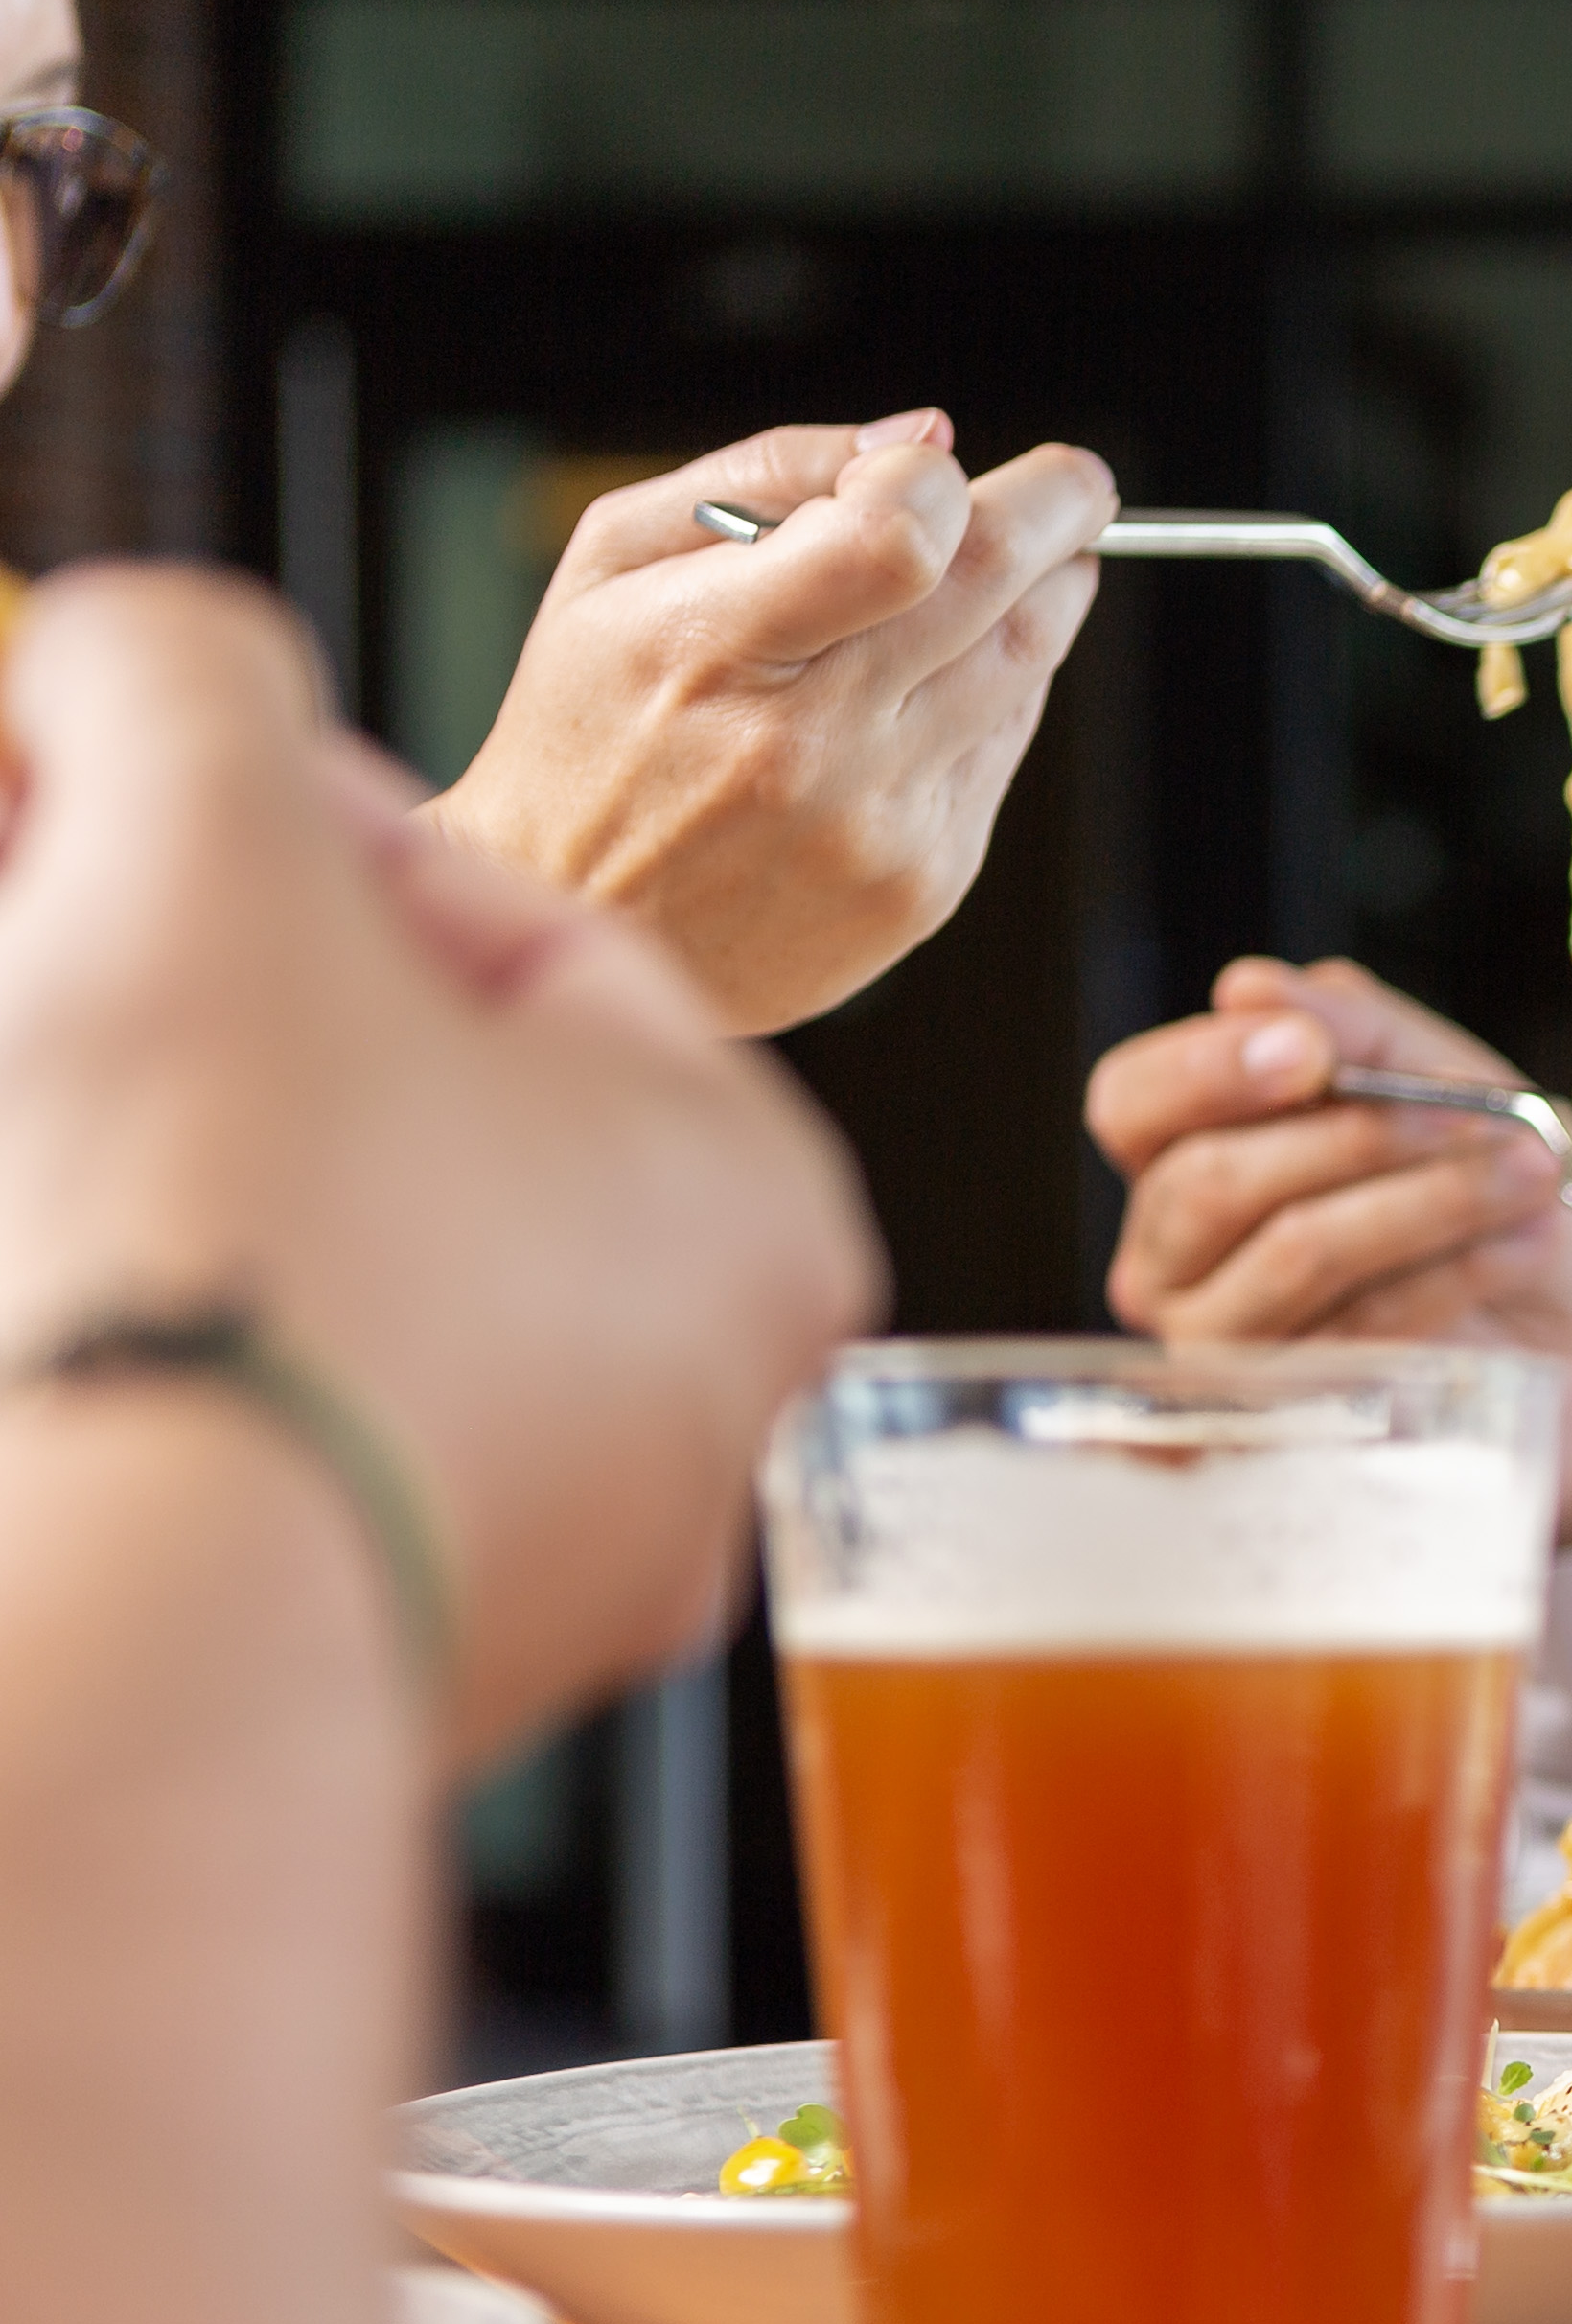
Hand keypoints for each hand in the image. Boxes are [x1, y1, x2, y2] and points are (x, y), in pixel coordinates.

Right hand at [0, 570, 880, 1763]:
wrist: (131, 1637)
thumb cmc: (232, 1246)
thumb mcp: (199, 846)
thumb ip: (183, 686)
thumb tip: (147, 657)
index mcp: (749, 1205)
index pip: (508, 933)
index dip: (277, 826)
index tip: (115, 789)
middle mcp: (698, 1406)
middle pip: (406, 1112)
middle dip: (191, 995)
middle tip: (45, 918)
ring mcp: (551, 1562)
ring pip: (326, 1275)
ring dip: (151, 1153)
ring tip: (41, 1094)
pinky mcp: (385, 1665)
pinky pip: (265, 1430)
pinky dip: (155, 1328)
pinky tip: (58, 1285)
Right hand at [421, 414, 1114, 1036]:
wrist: (583, 917)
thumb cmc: (589, 726)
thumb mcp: (615, 561)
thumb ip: (770, 472)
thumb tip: (925, 436)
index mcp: (713, 647)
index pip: (898, 539)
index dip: (942, 481)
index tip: (947, 462)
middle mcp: (809, 745)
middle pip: (992, 592)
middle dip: (1057, 511)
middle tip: (1076, 483)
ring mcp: (879, 822)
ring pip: (1021, 669)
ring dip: (1050, 595)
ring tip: (1039, 559)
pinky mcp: (923, 881)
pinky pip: (1003, 749)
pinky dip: (1005, 687)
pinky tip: (962, 664)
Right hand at [1083, 958, 1571, 1547]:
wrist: (1556, 1325)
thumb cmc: (1470, 1185)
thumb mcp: (1433, 1076)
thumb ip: (1350, 1028)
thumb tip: (1247, 989)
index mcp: (1177, 1154)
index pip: (1132, 1104)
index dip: (1208, 1070)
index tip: (1311, 1052)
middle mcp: (1172, 1260)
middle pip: (1212, 1182)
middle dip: (1352, 1135)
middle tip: (1469, 1115)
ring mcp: (1224, 1350)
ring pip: (1296, 1254)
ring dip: (1428, 1202)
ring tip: (1528, 1171)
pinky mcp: (1299, 1418)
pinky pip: (1361, 1331)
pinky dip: (1456, 1273)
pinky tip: (1523, 1243)